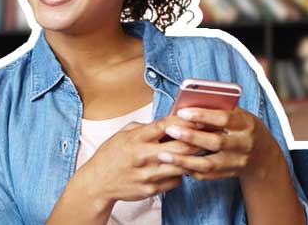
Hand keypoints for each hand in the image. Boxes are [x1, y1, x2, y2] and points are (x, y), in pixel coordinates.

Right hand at [75, 116, 204, 204]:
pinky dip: (181, 173)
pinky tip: (181, 167)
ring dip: (193, 158)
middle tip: (209, 134)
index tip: (197, 117)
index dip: (184, 121)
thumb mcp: (123, 133)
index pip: (165, 126)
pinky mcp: (151, 189)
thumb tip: (168, 122)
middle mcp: (143, 156)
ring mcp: (148, 175)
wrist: (98, 182)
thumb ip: (145, 127)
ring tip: (201, 151)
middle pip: (180, 146)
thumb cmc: (111, 155)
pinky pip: (175, 181)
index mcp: (136, 139)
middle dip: (197, 139)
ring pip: (182, 165)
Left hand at [155, 107, 279, 182]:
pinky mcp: (230, 175)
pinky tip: (174, 165)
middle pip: (215, 142)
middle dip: (191, 136)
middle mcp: (243, 145)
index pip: (224, 119)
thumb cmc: (242, 127)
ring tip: (164, 155)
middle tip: (170, 130)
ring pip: (209, 164)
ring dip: (184, 160)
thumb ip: (217, 109)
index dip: (203, 116)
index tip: (182, 112)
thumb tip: (187, 104)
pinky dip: (190, 171)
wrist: (263, 155)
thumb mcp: (237, 114)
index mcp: (246, 125)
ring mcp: (237, 162)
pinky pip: (207, 175)